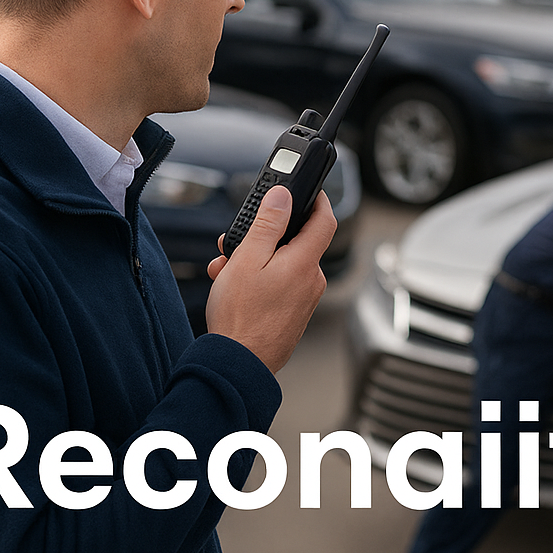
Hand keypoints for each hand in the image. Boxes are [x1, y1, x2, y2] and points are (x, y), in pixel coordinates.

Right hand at [204, 186, 336, 372]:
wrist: (239, 364)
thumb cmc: (241, 316)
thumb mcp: (248, 259)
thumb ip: (268, 224)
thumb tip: (284, 195)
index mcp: (305, 263)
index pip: (325, 220)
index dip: (317, 199)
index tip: (307, 188)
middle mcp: (311, 280)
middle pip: (297, 241)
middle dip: (266, 235)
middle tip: (238, 239)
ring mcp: (304, 298)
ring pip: (282, 263)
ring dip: (255, 259)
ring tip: (227, 269)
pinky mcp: (294, 312)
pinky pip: (280, 284)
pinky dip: (259, 279)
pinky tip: (234, 287)